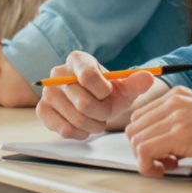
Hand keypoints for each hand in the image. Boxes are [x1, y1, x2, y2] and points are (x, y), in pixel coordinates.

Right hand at [36, 50, 159, 138]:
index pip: (89, 76)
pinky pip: (64, 129)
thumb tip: (149, 77)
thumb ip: (136, 82)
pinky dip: (80, 133)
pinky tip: (85, 127)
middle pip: (83, 103)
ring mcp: (48, 92)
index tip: (108, 93)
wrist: (94, 103)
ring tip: (97, 119)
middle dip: (102, 113)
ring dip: (93, 124)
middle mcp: (58, 72)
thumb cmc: (108, 93)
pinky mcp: (42, 110)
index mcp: (78, 59)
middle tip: (106, 112)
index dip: (104, 91)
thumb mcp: (124, 87)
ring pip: (76, 118)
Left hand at [125, 86, 191, 175]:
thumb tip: (159, 138)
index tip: (159, 151)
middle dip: (142, 149)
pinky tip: (167, 169)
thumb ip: (178, 119)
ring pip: (136, 140)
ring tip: (168, 165)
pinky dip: (149, 166)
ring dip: (146, 159)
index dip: (145, 137)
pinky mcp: (181, 135)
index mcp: (178, 94)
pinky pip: (145, 152)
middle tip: (163, 160)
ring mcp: (177, 116)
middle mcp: (174, 101)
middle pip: (134, 128)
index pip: (140, 115)